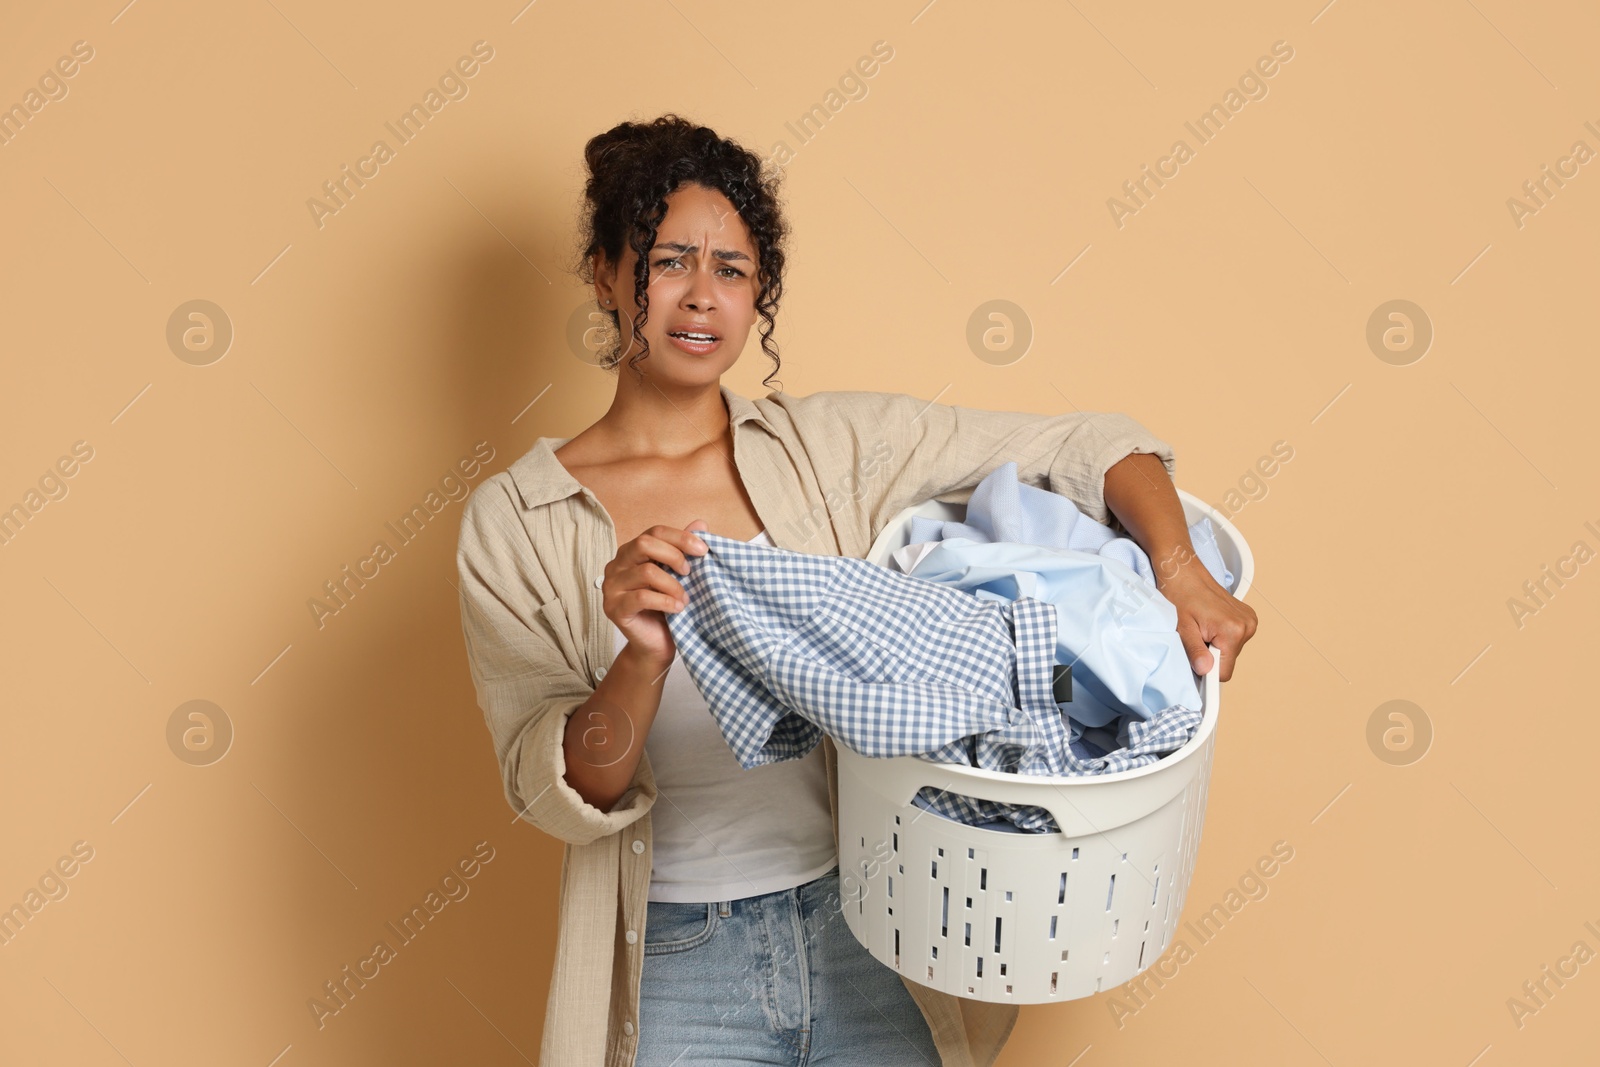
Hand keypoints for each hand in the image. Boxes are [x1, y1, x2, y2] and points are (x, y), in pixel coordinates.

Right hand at [602, 520, 708, 668]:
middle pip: (644, 544)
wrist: (657, 644)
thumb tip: (701, 522)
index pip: (654, 532)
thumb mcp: (678, 576)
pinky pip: (642, 597)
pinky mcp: (613, 608)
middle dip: (674, 556)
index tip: (703, 550)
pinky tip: (677, 608)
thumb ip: (684, 550)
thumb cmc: (667, 607)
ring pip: (646, 571)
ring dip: (673, 585)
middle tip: (690, 573)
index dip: (680, 537)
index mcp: (630, 553)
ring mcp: (611, 587)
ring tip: (685, 598)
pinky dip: (665, 601)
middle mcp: (616, 565)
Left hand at [1156, 558, 1256, 681]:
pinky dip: (1220, 635)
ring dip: (1215, 644)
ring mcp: (1249, 620)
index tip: (1196, 663)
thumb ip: (1195, 651)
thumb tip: (1205, 671)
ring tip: (1201, 626)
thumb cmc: (1179, 594)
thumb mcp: (1182, 627)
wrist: (1183, 571)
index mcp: (1233, 630)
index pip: (1224, 672)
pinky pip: (1234, 638)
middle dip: (1210, 654)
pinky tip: (1209, 622)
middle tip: (1195, 635)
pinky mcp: (1247, 617)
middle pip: (1227, 661)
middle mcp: (1247, 625)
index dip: (1208, 670)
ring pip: (1230, 650)